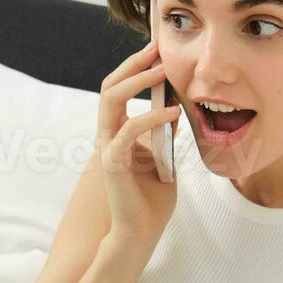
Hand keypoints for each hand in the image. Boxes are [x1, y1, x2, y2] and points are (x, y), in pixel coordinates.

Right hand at [96, 39, 181, 245]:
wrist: (141, 233)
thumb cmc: (152, 201)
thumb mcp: (164, 160)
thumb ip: (164, 136)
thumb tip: (175, 109)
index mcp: (118, 134)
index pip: (120, 90)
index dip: (136, 68)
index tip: (158, 51)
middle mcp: (108, 136)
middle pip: (109, 86)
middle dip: (133, 64)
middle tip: (157, 49)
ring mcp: (107, 147)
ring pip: (110, 99)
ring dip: (136, 80)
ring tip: (162, 70)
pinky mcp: (112, 163)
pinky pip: (128, 130)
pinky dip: (151, 117)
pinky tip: (174, 112)